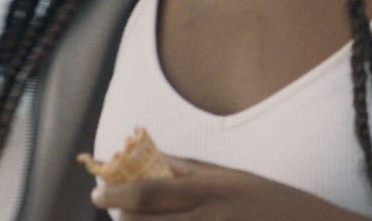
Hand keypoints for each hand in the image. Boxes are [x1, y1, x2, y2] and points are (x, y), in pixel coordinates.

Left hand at [91, 155, 371, 220]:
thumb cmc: (274, 203)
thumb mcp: (235, 178)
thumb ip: (192, 169)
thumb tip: (154, 157)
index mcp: (213, 190)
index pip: (150, 190)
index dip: (116, 192)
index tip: (97, 192)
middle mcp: (210, 219)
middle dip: (123, 218)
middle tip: (117, 211)